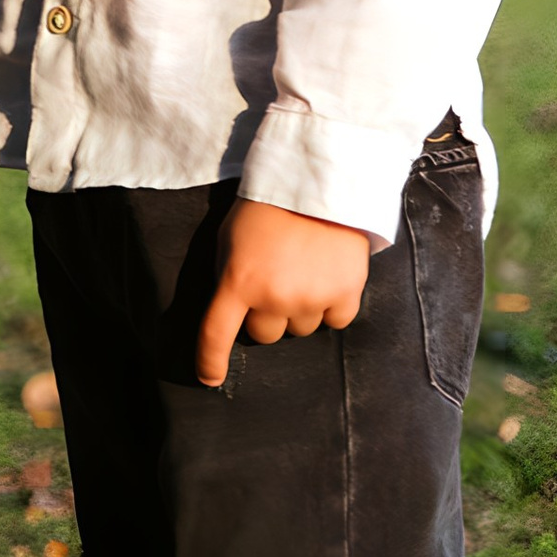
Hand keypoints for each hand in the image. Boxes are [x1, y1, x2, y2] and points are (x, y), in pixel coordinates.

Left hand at [196, 201, 371, 386]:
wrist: (322, 178)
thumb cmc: (270, 205)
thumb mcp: (231, 237)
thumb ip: (230, 276)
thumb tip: (233, 311)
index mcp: (238, 280)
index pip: (216, 335)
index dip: (210, 361)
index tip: (210, 378)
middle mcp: (273, 297)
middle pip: (264, 334)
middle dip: (266, 313)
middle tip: (275, 278)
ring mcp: (311, 299)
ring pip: (301, 329)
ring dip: (300, 309)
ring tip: (305, 269)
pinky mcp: (345, 295)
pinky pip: (335, 320)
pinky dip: (332, 305)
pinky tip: (330, 275)